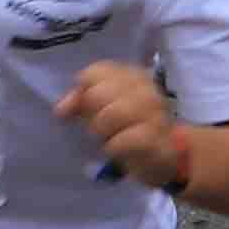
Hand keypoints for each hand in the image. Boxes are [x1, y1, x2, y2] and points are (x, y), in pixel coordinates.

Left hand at [63, 60, 193, 189]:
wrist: (168, 156)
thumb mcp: (104, 110)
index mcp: (132, 75)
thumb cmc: (130, 128)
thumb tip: (61, 109)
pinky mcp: (158, 138)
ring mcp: (155, 113)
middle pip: (98, 93)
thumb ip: (81, 102)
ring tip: (108, 138)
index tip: (89, 109)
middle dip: (92, 115)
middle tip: (100, 128)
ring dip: (102, 131)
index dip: (85, 92)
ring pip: (112, 114)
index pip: (97, 72)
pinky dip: (114, 146)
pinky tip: (116, 149)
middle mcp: (146, 89)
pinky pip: (126, 139)